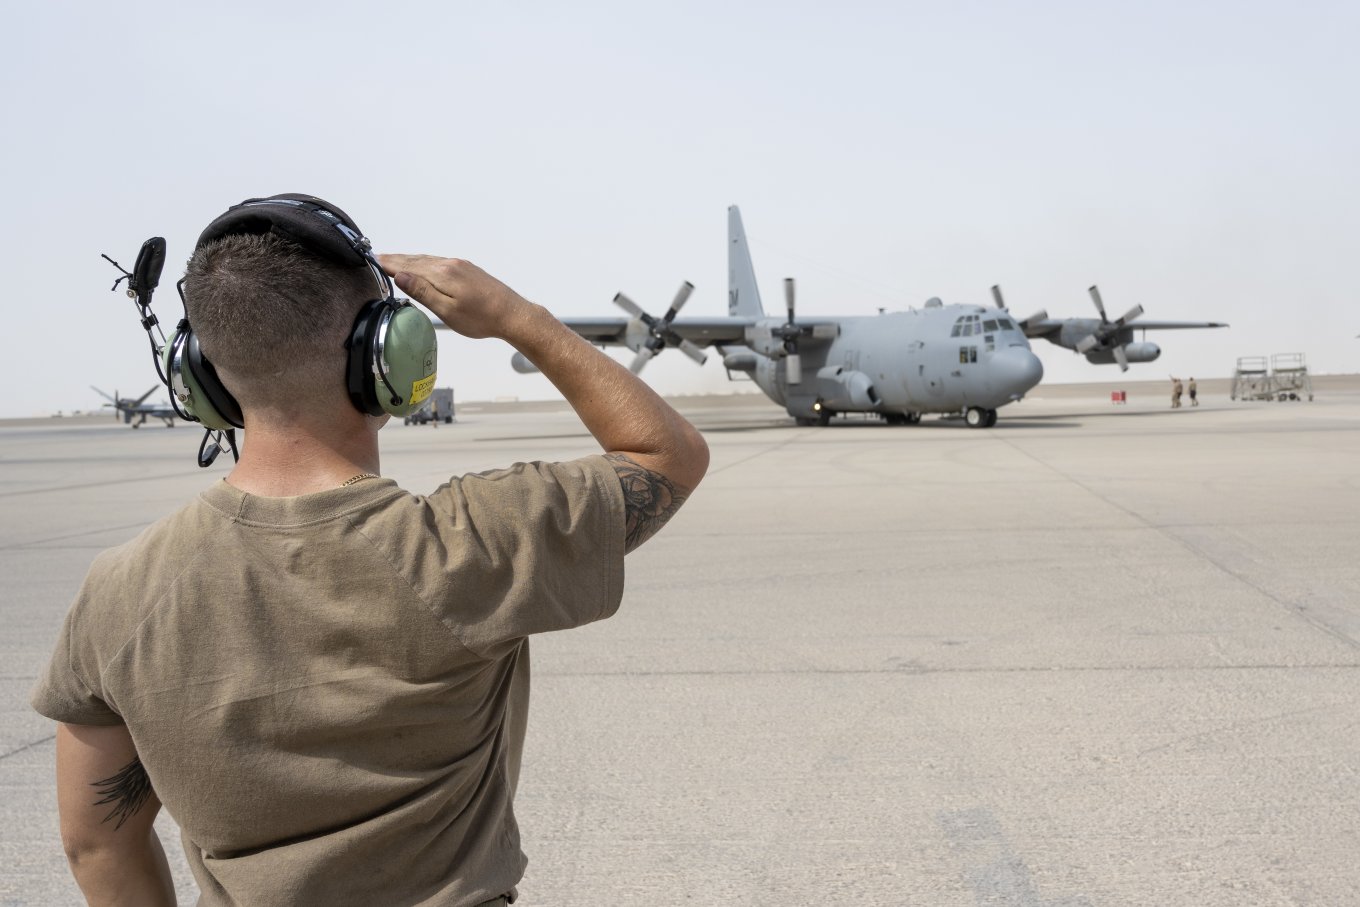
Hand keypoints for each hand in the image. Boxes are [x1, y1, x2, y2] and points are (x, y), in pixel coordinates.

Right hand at [378, 254, 529, 339]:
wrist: (512, 314)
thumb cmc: (481, 318)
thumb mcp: (447, 310)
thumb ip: (422, 292)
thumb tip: (400, 276)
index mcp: (442, 273)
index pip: (408, 266)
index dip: (389, 263)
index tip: (373, 259)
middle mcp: (450, 264)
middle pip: (416, 260)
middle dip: (396, 259)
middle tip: (377, 257)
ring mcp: (460, 265)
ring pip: (427, 260)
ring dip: (409, 260)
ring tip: (394, 261)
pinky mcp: (467, 270)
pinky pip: (438, 262)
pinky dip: (423, 262)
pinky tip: (421, 266)